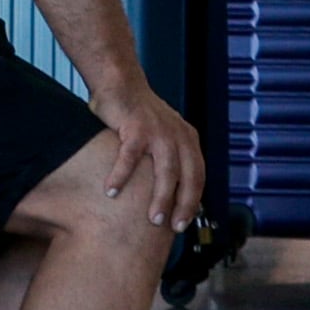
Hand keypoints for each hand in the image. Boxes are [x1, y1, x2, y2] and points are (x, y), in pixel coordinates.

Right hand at [92, 84, 207, 231]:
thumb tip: (169, 197)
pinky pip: (129, 157)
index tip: (183, 223)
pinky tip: (111, 191)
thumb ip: (170, 158)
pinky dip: (121, 176)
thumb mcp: (164, 135)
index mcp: (188, 139)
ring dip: (160, 198)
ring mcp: (159, 131)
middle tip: (170, 226)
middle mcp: (178, 135)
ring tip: (152, 218)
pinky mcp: (136, 127)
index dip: (193, 202)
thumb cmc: (139, 117)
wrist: (122, 83)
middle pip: (187, 177)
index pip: (198, 176)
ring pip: (166, 171)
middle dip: (181, 205)